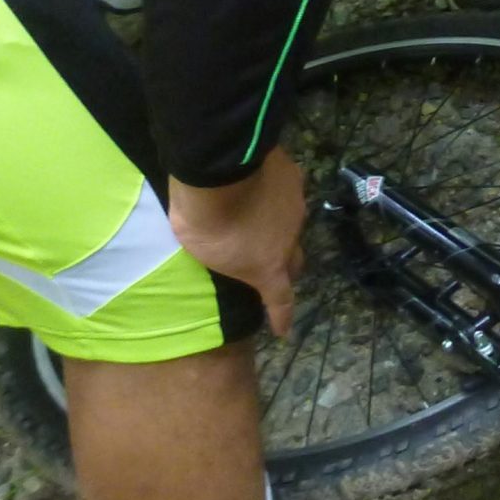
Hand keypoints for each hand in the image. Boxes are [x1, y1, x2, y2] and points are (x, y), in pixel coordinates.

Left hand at [169, 147, 307, 336]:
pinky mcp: (292, 177)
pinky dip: (273, 196)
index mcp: (267, 266)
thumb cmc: (204, 220)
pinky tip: (257, 186)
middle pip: (294, 262)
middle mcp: (289, 239)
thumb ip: (225, 258)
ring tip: (255, 218)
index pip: (281, 299)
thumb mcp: (205, 253)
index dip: (283, 316)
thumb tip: (231, 255)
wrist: (218, 169)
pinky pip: (286, 193)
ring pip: (290, 225)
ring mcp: (295, 206)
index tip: (284, 330)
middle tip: (269, 268)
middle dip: (284, 268)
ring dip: (276, 229)